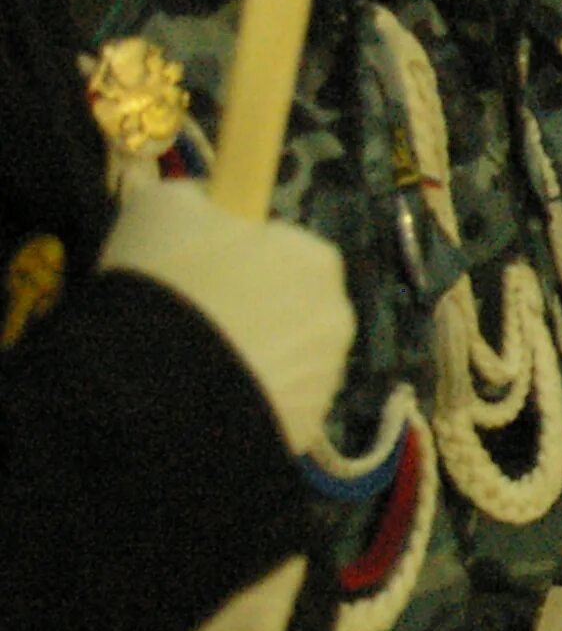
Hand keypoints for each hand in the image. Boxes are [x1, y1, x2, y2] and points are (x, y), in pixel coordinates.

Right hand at [98, 179, 354, 451]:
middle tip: (187, 320)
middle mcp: (338, 318)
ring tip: (188, 368)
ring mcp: (326, 381)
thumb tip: (207, 202)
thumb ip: (197, 196)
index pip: (284, 248)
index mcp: (315, 259)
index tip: (196, 273)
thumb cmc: (165, 280)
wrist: (154, 392)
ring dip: (248, 361)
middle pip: (289, 307)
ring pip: (283, 360)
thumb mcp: (163, 205)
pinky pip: (273, 409)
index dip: (237, 258)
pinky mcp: (304, 433)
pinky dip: (245, 405)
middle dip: (248, 311)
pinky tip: (200, 404)